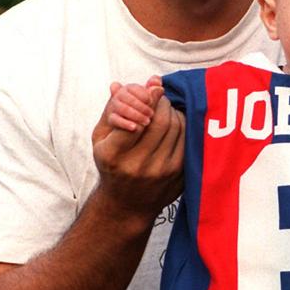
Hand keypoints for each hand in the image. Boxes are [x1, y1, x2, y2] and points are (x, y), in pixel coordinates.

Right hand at [91, 76, 184, 222]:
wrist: (127, 204)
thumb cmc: (112, 166)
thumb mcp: (101, 141)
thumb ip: (110, 111)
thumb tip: (118, 84)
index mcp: (114, 155)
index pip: (136, 119)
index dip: (149, 99)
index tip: (155, 87)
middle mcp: (139, 166)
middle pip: (161, 121)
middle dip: (162, 103)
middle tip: (160, 97)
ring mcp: (162, 173)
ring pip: (177, 128)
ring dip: (174, 112)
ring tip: (165, 109)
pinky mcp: (180, 176)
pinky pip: (188, 140)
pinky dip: (184, 125)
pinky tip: (175, 123)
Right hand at [102, 81, 158, 133]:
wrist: (127, 125)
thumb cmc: (142, 109)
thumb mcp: (148, 100)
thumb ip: (152, 89)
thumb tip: (157, 80)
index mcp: (128, 89)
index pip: (132, 87)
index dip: (141, 93)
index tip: (150, 100)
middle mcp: (118, 96)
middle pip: (126, 96)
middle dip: (140, 105)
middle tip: (151, 114)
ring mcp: (113, 107)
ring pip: (121, 108)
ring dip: (135, 114)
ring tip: (147, 121)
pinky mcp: (111, 119)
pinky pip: (115, 119)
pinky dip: (125, 123)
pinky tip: (134, 127)